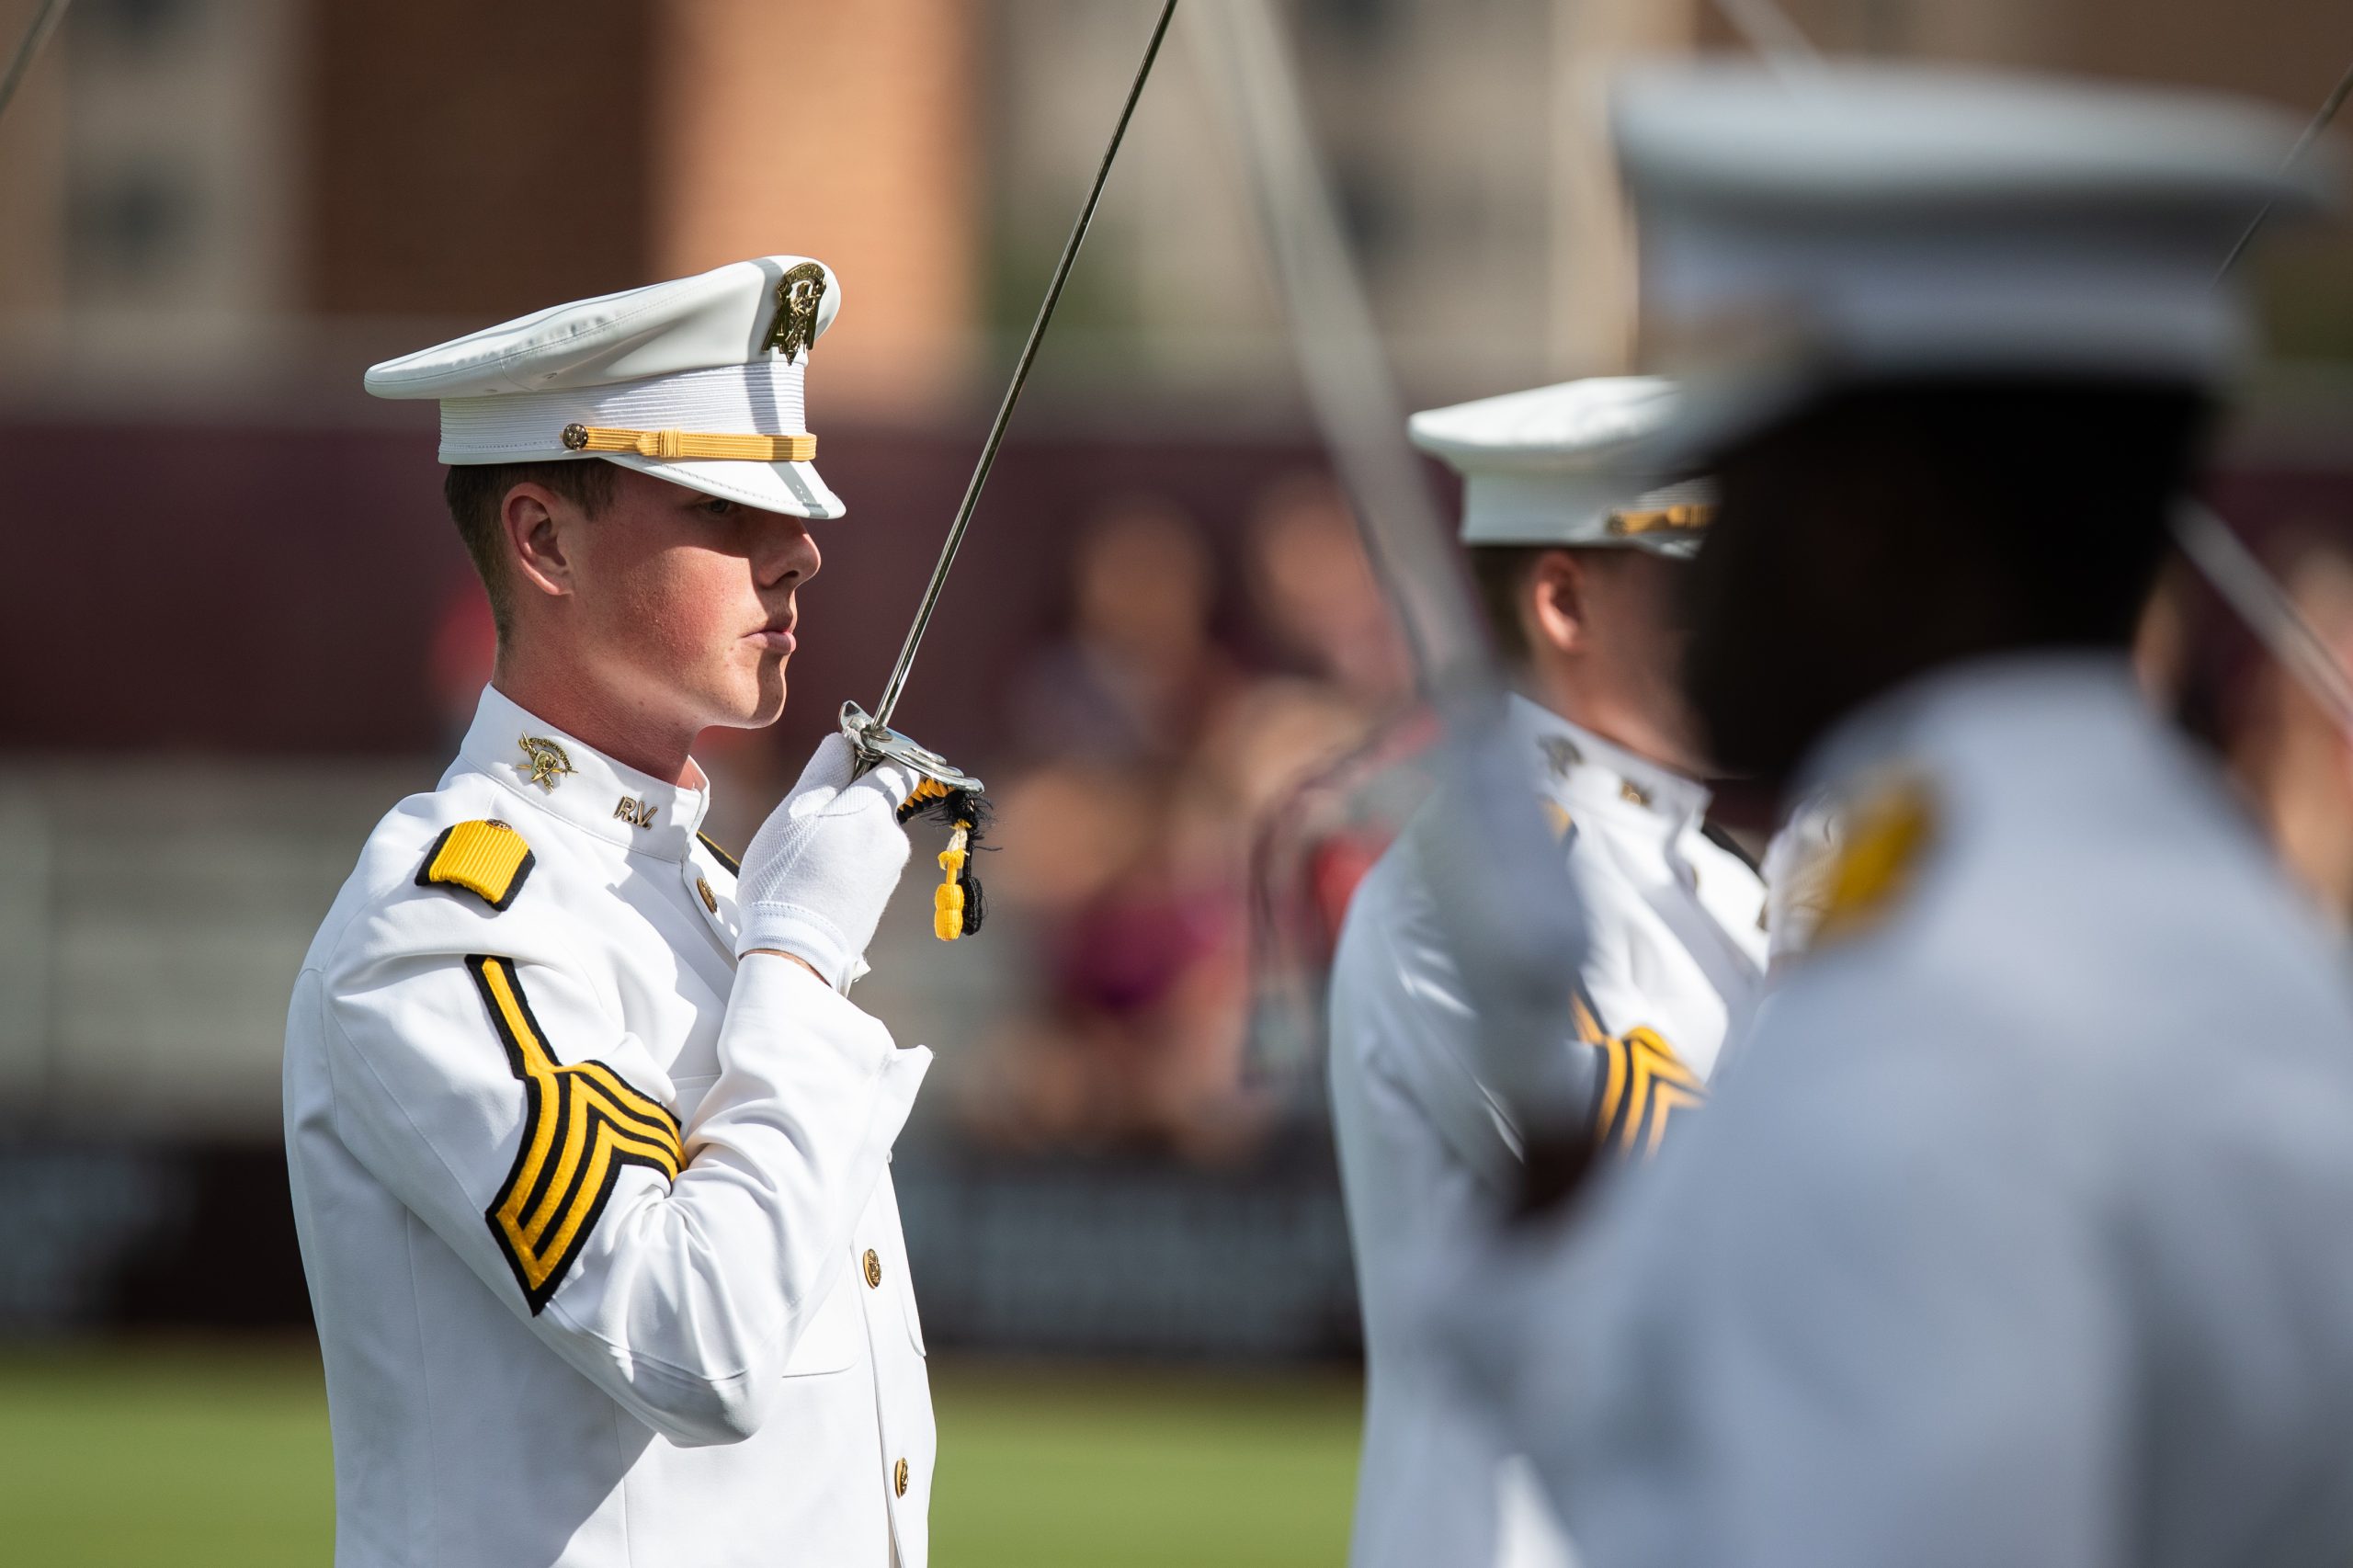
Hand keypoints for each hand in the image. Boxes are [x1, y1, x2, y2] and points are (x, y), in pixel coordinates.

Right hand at [735, 735, 916, 989]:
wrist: (796, 952)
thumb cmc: (787, 877)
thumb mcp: (795, 811)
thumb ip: (825, 769)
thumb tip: (844, 741)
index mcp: (876, 812)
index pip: (898, 764)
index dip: (873, 755)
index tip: (843, 762)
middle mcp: (893, 841)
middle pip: (875, 803)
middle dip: (843, 804)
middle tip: (802, 824)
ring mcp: (889, 874)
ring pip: (865, 836)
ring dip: (839, 837)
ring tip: (802, 861)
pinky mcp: (879, 901)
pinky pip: (862, 867)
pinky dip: (841, 866)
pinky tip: (812, 884)